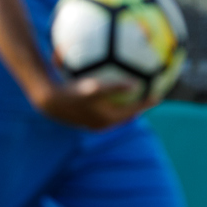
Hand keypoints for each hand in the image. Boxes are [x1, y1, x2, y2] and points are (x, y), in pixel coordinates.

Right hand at [31, 76, 154, 129]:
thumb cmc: (71, 93)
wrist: (48, 100)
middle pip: (125, 114)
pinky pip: (102, 106)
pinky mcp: (82, 115)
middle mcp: (100, 123)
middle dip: (137, 104)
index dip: (146, 104)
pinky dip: (109, 98)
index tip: (159, 95)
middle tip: (149, 94)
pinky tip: (107, 84)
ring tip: (132, 92)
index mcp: (107, 120)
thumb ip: (114, 87)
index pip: (132, 112)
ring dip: (123, 102)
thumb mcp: (93, 89)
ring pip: (113, 111)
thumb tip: (135, 83)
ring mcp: (91, 120)